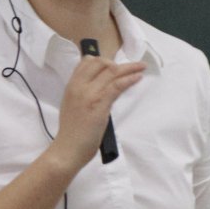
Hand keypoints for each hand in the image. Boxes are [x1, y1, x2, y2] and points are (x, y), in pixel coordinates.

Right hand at [51, 52, 144, 166]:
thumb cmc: (72, 131)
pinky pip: (117, 85)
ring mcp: (90, 94)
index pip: (87, 62)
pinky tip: (138, 77)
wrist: (68, 148)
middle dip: (118, 63)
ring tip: (141, 67)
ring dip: (129, 68)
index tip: (114, 65)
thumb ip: (82, 92)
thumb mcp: (72, 104)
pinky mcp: (100, 104)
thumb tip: (98, 85)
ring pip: (112, 72)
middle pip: (102, 63)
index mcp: (71, 85)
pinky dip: (129, 79)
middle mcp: (79, 86)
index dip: (103, 60)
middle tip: (131, 67)